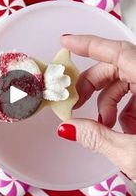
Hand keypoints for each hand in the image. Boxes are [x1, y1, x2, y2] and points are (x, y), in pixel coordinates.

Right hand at [58, 34, 135, 179]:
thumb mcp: (133, 153)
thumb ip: (97, 138)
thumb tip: (69, 129)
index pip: (119, 52)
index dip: (90, 44)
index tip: (66, 42)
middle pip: (117, 67)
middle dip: (93, 83)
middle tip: (77, 101)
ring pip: (125, 82)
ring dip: (108, 101)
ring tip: (103, 126)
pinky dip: (123, 109)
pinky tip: (121, 130)